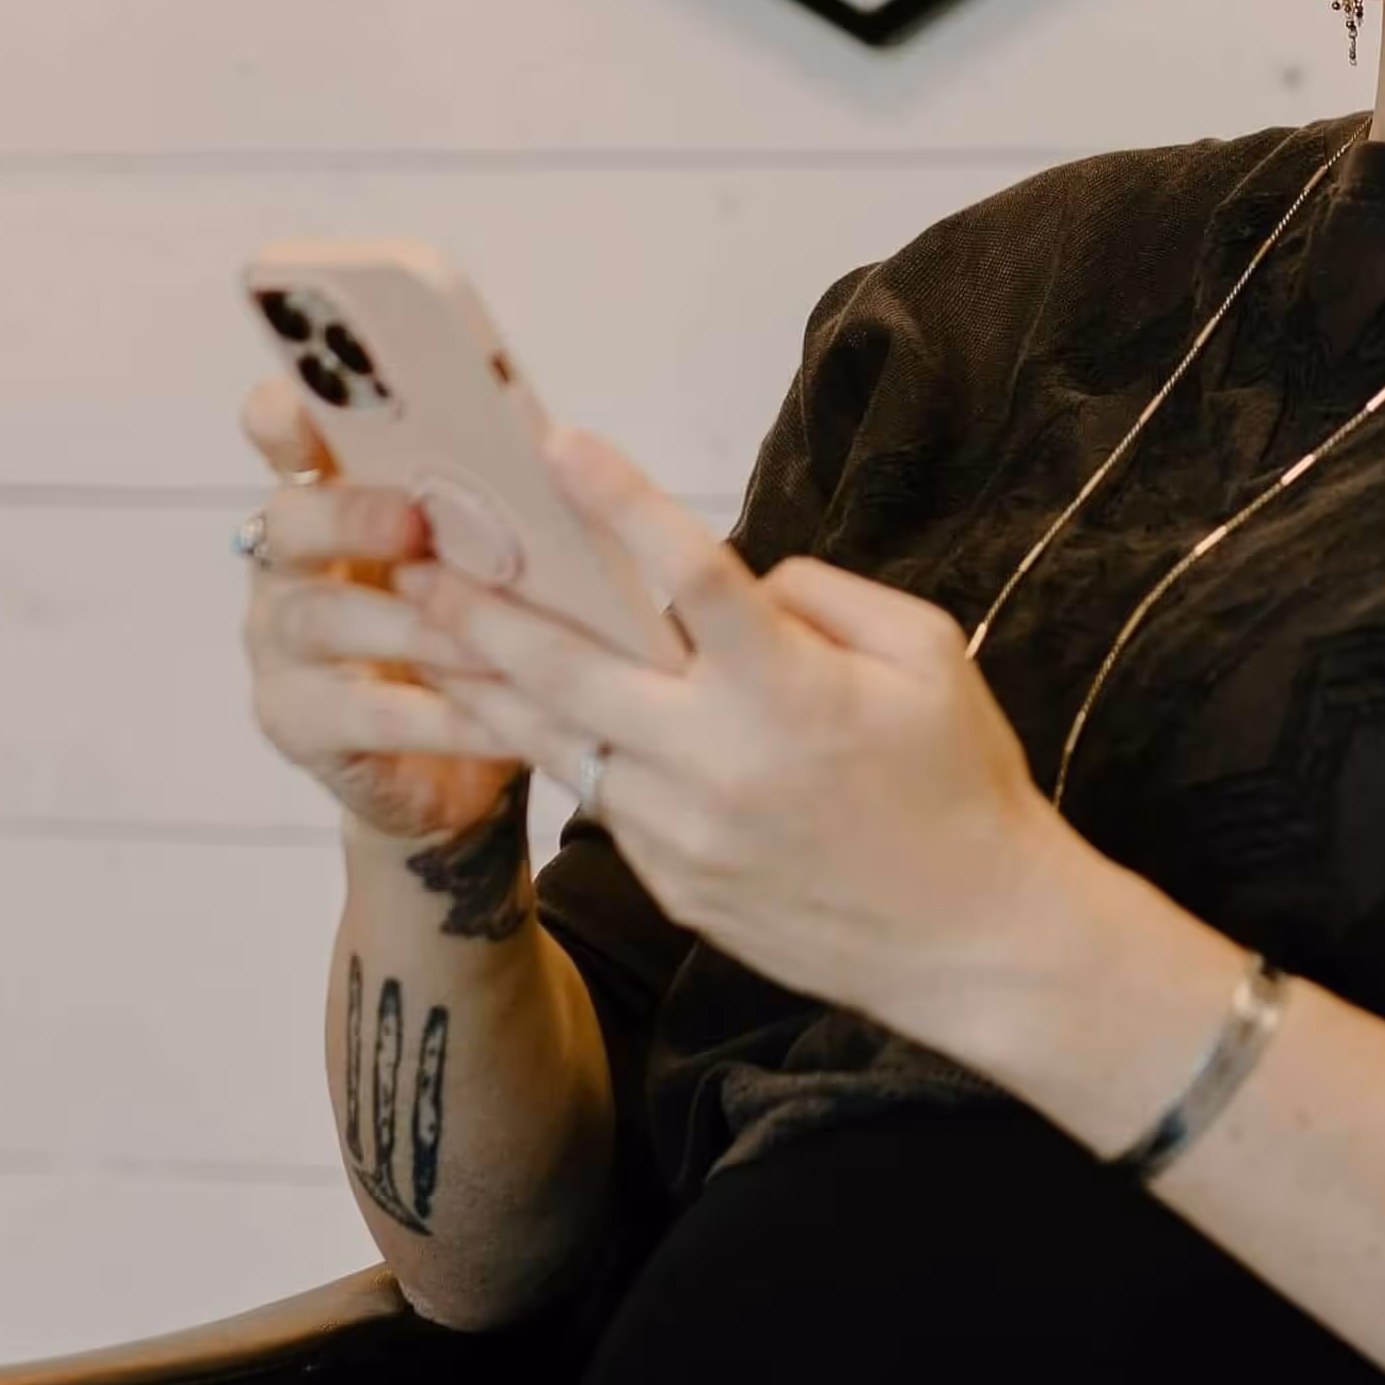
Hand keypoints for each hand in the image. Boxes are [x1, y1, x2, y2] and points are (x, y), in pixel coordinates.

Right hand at [235, 378, 521, 846]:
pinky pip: (368, 714)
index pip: (281, 436)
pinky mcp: (295, 722)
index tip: (303, 400)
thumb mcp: (487, 558)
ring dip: (418, 627)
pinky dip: (444, 716)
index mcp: (329, 499)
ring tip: (493, 640)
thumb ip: (489, 503)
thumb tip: (552, 443)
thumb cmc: (474, 630)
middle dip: (352, 515)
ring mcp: (278, 645)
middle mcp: (285, 563)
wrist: (460, 760)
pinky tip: (503, 719)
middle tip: (416, 522)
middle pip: (289, 521)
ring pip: (326, 619)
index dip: (285, 416)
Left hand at [408, 425, 1091, 1046]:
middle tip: (417, 560)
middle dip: (482, 608)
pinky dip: (564, 754)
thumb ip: (826, 598)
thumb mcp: (930, 656)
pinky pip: (607, 802)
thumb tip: (739, 584)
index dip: (622, 500)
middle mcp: (720, 761)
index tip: (559, 442)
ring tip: (423, 635)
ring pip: (559, 742)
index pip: (693, 573)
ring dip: (484, 684)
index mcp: (791, 691)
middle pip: (570, 667)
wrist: (968, 942)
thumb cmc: (960, 782)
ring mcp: (685, 833)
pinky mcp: (673, 885)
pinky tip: (521, 718)